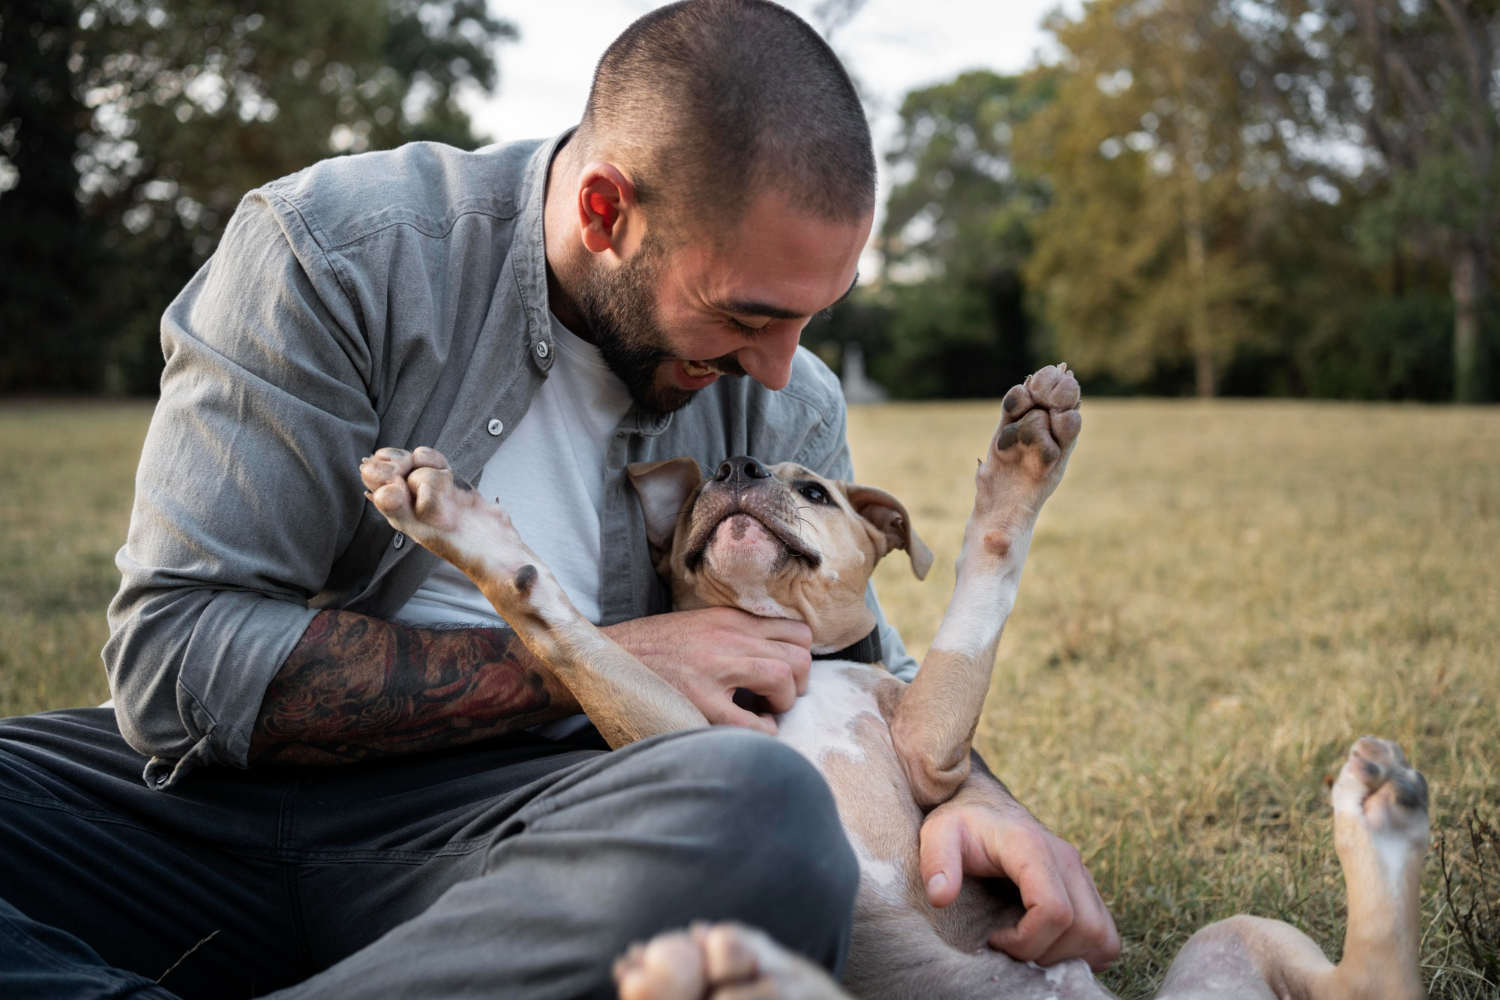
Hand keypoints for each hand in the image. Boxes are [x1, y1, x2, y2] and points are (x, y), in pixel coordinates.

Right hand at [599, 608, 811, 734]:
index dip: (800, 657)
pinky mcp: (700, 701)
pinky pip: (755, 723)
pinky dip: (763, 731)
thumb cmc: (652, 650)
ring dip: (784, 702)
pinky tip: (749, 729)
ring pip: (786, 678)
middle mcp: (729, 637)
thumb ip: (734, 634)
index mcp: (730, 619)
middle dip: (799, 683)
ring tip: (764, 711)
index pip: (796, 629)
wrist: (604, 658)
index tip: (785, 674)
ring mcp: (715, 668)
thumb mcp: (699, 626)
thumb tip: (773, 654)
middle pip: (800, 655)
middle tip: (778, 698)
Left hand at [919, 778, 1119, 971]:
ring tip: (1028, 946)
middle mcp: (1066, 860)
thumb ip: (937, 861)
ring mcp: (1081, 874)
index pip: (1054, 910)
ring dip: (1068, 956)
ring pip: (1101, 936)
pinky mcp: (1087, 888)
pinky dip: (1084, 952)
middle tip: (1010, 946)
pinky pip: (1106, 936)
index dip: (1026, 940)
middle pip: (1084, 929)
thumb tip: (941, 897)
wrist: (984, 807)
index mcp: (1032, 847)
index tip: (994, 937)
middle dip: (1046, 953)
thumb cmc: (961, 823)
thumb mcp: (938, 834)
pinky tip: (1047, 944)